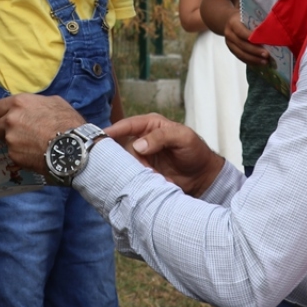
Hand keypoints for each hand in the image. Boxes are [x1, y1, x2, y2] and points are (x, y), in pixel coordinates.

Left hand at [0, 94, 85, 174]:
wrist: (72, 146)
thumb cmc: (67, 122)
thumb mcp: (54, 102)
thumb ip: (36, 104)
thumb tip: (32, 108)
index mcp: (19, 103)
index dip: (0, 115)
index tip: (5, 119)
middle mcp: (10, 119)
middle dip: (3, 130)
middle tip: (16, 134)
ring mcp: (11, 138)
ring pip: (4, 141)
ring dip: (13, 143)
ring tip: (30, 145)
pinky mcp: (14, 155)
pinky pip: (14, 154)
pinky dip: (21, 155)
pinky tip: (35, 154)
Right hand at [105, 113, 223, 197]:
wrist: (204, 177)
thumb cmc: (196, 152)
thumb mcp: (183, 138)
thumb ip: (161, 137)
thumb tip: (138, 145)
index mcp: (151, 125)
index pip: (128, 125)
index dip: (114, 130)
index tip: (102, 136)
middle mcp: (143, 139)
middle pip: (125, 147)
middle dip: (131, 158)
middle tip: (143, 167)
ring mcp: (143, 157)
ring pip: (129, 163)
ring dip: (140, 171)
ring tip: (157, 176)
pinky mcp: (145, 172)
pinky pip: (134, 175)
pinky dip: (142, 180)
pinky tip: (156, 181)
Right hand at [224, 15, 269, 67]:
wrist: (228, 22)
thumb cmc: (243, 18)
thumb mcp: (247, 15)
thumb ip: (256, 22)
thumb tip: (272, 29)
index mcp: (233, 23)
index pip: (242, 32)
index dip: (252, 38)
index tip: (264, 42)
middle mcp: (230, 34)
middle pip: (242, 45)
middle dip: (255, 51)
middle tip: (267, 55)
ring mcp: (229, 43)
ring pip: (241, 54)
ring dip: (253, 59)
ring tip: (265, 62)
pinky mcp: (232, 50)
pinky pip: (240, 58)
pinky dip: (250, 61)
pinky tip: (259, 63)